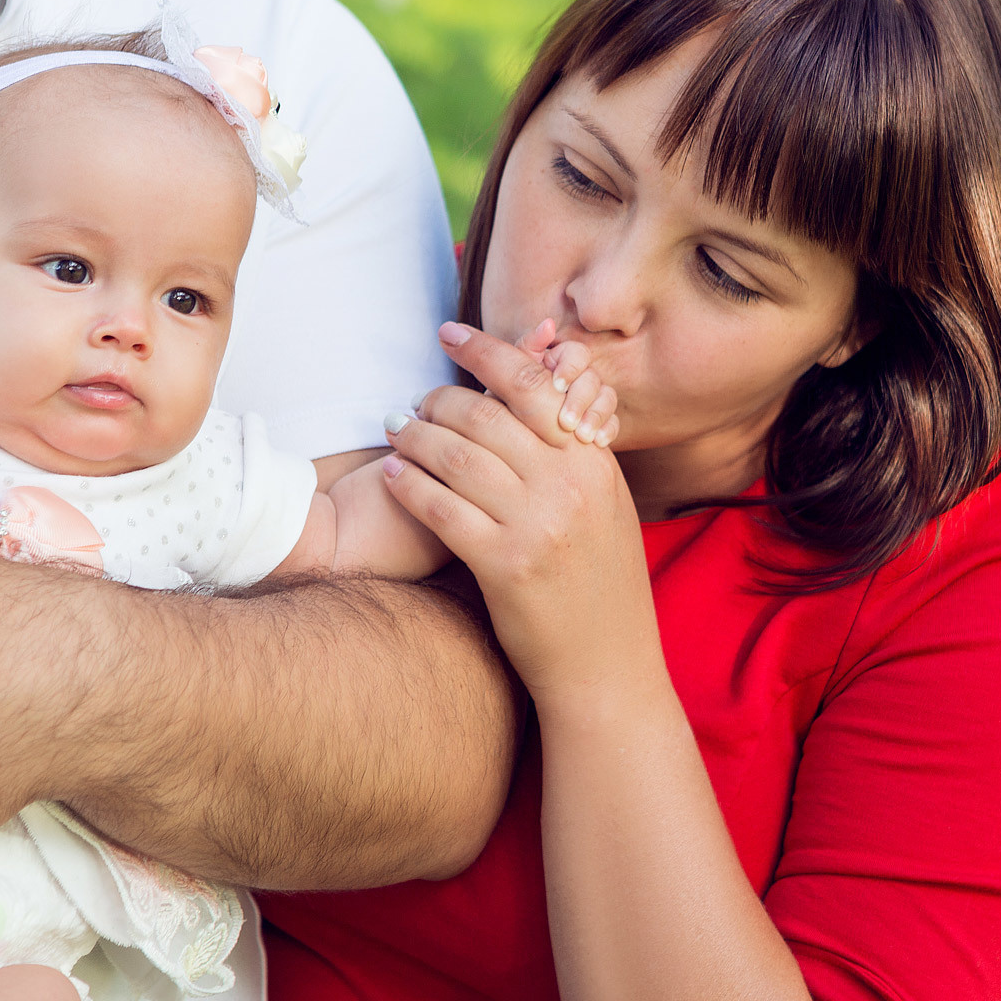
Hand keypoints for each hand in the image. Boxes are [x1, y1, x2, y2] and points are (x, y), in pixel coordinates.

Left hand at [384, 322, 654, 700]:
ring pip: (457, 457)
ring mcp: (537, 526)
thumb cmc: (600, 586)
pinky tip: (393, 477)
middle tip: (413, 400)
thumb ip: (574, 452)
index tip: (449, 334)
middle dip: (438, 399)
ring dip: (415, 437)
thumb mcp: (604, 507)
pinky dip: (411, 487)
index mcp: (594, 464)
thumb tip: (543, 390)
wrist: (607, 666)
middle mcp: (569, 487)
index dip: (486, 351)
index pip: (534, 386)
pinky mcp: (504, 566)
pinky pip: (442, 510)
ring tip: (394, 429)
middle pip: (486, 415)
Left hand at [516, 317, 619, 446]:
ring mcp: (589, 400)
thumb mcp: (510, 379)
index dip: (571, 366)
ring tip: (582, 436)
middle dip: (580, 398)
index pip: (576, 353)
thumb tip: (548, 324)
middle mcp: (574, 378)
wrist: (510, 449)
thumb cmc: (506, 410)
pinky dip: (607, 430)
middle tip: (566, 422)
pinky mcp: (598, 423)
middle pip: (592, 376)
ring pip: (606, 397)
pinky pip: (612, 421)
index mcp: (555, 362)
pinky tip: (598, 441)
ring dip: (596, 415)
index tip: (558, 386)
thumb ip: (528, 348)